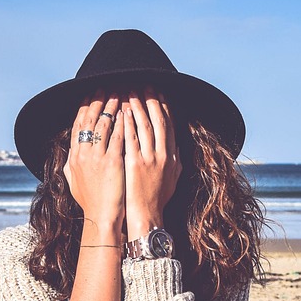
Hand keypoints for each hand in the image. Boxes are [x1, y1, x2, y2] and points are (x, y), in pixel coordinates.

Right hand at [64, 94, 124, 236]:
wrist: (101, 219)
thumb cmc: (91, 203)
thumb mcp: (74, 181)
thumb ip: (71, 165)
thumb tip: (69, 153)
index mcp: (74, 157)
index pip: (78, 124)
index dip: (84, 107)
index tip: (91, 93)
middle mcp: (83, 154)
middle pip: (90, 119)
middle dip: (98, 100)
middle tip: (106, 85)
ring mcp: (97, 157)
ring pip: (104, 123)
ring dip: (112, 106)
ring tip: (121, 92)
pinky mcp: (112, 162)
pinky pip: (118, 135)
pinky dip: (123, 121)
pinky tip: (130, 111)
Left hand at [123, 89, 180, 240]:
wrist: (147, 216)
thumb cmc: (158, 199)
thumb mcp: (173, 178)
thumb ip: (176, 160)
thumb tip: (178, 146)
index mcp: (172, 156)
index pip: (169, 124)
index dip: (164, 106)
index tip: (159, 92)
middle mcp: (163, 154)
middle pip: (158, 120)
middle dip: (151, 99)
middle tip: (144, 83)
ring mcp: (149, 159)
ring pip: (144, 125)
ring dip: (137, 105)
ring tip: (130, 90)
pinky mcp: (134, 164)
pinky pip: (130, 138)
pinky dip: (127, 122)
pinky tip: (122, 110)